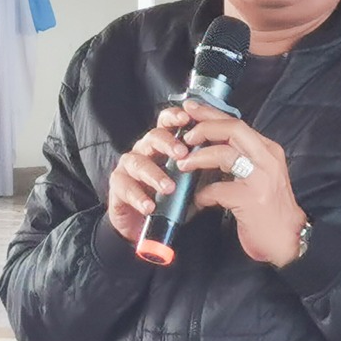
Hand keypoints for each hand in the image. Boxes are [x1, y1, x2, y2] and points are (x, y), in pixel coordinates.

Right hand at [105, 105, 192, 243]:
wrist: (142, 223)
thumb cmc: (167, 196)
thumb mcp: (187, 180)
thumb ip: (199, 167)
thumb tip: (222, 159)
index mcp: (161, 145)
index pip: (166, 123)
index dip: (174, 118)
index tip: (187, 118)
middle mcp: (144, 150)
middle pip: (152, 137)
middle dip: (167, 143)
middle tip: (182, 153)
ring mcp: (128, 167)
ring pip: (138, 162)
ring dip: (154, 174)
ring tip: (169, 187)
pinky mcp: (118, 187)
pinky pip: (125, 188)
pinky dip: (139, 197)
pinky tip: (149, 206)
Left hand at [179, 101, 306, 266]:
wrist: (289, 240)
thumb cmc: (270, 209)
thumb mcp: (261, 175)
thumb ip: (242, 158)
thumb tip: (208, 145)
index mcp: (268, 150)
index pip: (237, 123)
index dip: (211, 113)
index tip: (190, 109)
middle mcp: (267, 159)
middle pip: (233, 129)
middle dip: (204, 128)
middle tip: (186, 137)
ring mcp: (261, 179)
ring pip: (224, 154)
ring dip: (198, 158)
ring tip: (184, 165)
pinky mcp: (251, 200)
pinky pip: (219, 189)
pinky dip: (204, 194)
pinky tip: (199, 200)